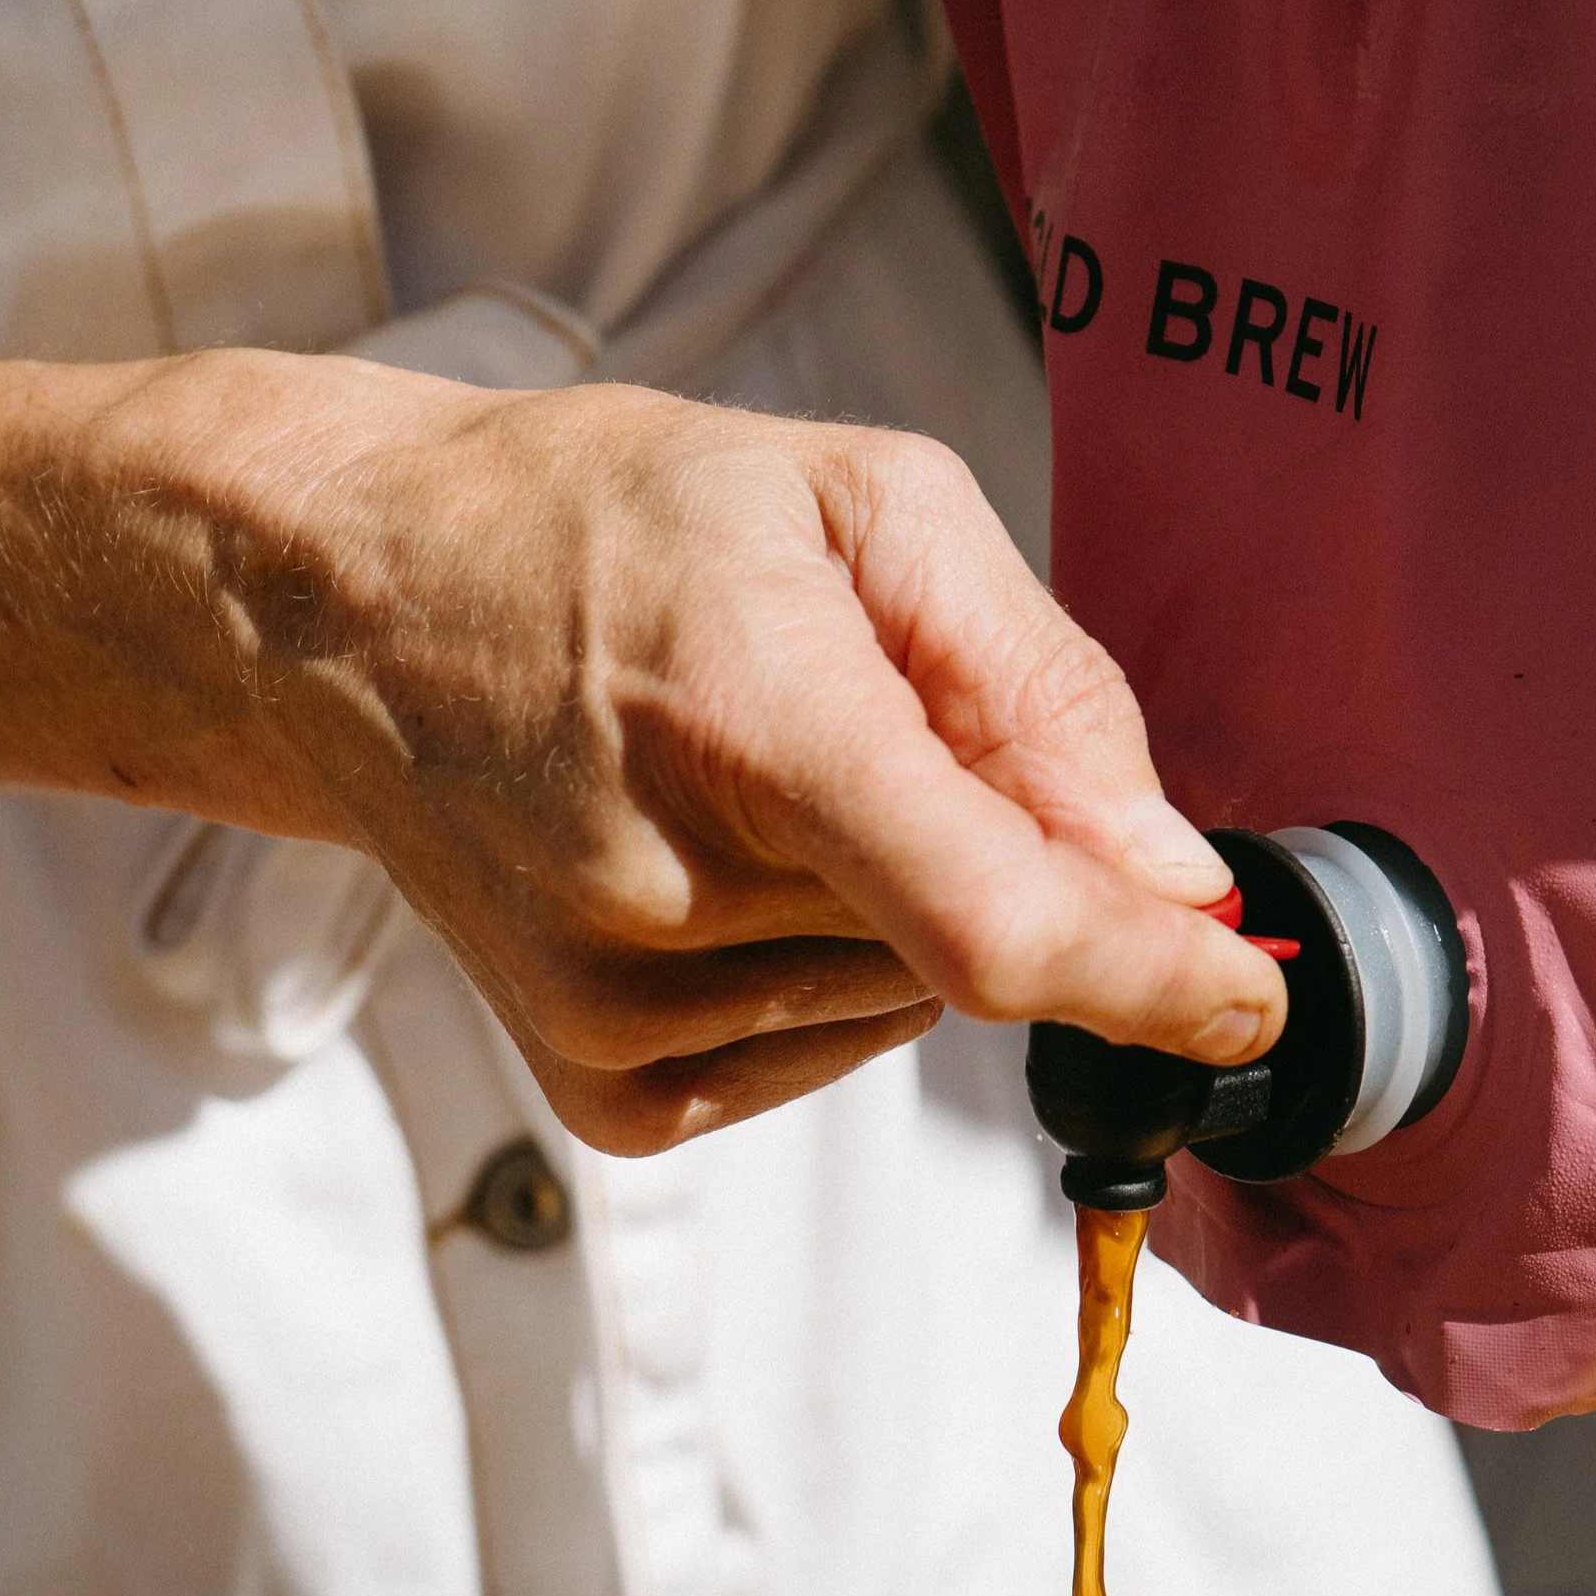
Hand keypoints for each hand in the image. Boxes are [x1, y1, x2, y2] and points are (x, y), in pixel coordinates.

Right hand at [0, 346, 1285, 1147]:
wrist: (348, 613)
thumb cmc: (604, 528)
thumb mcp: (851, 502)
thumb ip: (1038, 688)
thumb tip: (1174, 877)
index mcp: (741, 720)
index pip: (994, 922)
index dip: (1149, 980)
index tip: (1247, 1005)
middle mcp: (664, 897)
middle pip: (967, 954)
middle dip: (996, 864)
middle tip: (860, 729)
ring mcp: (618, 1016)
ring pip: (901, 1007)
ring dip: (894, 914)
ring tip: (744, 780)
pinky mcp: (603, 1093)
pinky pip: (820, 1060)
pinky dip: (826, 976)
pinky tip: (718, 872)